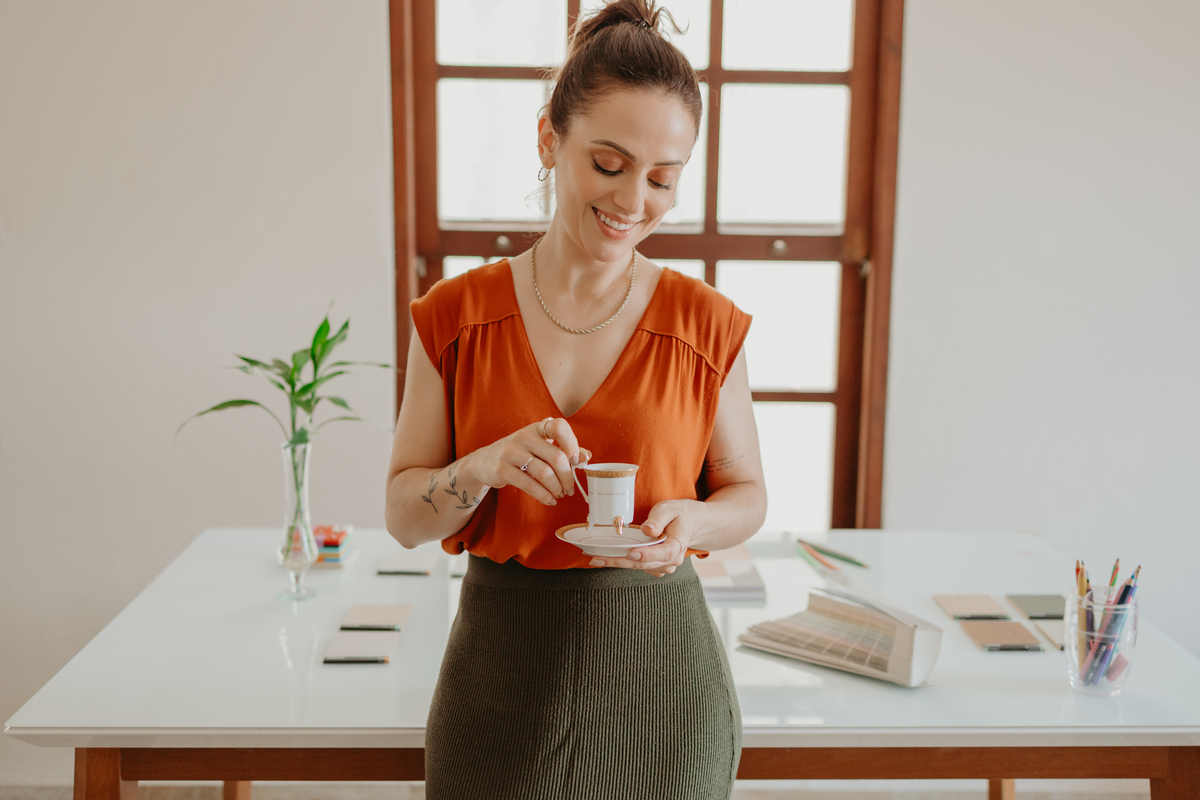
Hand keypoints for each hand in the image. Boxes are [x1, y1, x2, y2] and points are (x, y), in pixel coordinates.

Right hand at [466, 417, 586, 505]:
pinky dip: (544, 496)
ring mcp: (511, 452)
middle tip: (570, 489)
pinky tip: (549, 500)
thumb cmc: (519, 454)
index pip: (559, 427)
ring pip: (544, 473)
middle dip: (567, 477)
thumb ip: (562, 450)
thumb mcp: (539, 447)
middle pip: (556, 457)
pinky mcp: (502, 469)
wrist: (484, 462)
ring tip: (559, 495)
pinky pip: (529, 485)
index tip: (574, 461)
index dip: (571, 444)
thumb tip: (585, 457)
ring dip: (556, 489)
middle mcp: (524, 436)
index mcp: (536, 428)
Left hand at [588, 499, 695, 576]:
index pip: (665, 553)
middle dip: (620, 562)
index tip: (631, 553)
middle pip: (645, 564)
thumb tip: (648, 530)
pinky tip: (611, 557)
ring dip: (619, 563)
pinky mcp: (657, 567)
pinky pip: (640, 568)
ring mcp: (665, 565)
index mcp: (678, 543)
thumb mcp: (669, 509)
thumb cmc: (677, 514)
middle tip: (598, 559)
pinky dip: (625, 563)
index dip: (647, 555)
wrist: (688, 524)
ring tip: (598, 558)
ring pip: (640, 567)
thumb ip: (659, 519)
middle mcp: (673, 559)